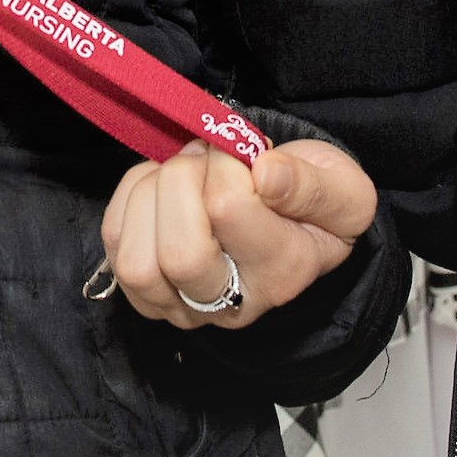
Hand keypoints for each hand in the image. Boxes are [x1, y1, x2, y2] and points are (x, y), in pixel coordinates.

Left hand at [97, 137, 379, 330]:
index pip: (229, 211)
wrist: (291, 222)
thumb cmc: (314, 201)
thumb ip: (314, 185)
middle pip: (179, 255)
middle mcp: (231, 302)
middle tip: (204, 156)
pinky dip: (129, 200)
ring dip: (149, 196)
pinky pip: (114, 244)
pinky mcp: (145, 292)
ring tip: (181, 172)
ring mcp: (181, 304)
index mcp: (283, 271)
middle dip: (181, 181)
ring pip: (137, 264)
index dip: (227, 163)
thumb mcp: (342, 187)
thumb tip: (267, 174)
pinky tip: (161, 186)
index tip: (246, 151)